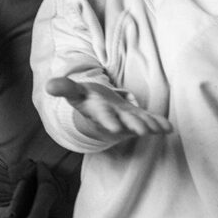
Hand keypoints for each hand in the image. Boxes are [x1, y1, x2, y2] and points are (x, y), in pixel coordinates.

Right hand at [46, 77, 171, 142]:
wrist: (100, 113)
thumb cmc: (87, 100)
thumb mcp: (75, 92)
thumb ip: (64, 88)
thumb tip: (48, 85)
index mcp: (99, 112)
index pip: (103, 117)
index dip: (108, 121)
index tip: (114, 127)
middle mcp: (115, 118)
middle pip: (125, 123)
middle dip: (133, 126)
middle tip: (143, 131)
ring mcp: (128, 119)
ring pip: (140, 123)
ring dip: (150, 126)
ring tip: (160, 128)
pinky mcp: (139, 117)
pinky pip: (150, 121)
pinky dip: (159, 124)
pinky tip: (168, 127)